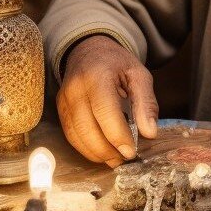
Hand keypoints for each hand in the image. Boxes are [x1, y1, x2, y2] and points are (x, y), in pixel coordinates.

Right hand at [57, 35, 158, 166]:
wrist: (89, 51)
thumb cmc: (117, 64)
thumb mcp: (139, 74)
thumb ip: (146, 102)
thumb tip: (150, 133)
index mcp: (97, 75)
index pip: (104, 110)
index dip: (117, 135)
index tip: (131, 152)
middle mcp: (75, 88)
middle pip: (86, 127)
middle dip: (107, 149)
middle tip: (126, 158)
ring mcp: (64, 100)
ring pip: (76, 136)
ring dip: (96, 153)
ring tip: (116, 159)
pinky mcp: (60, 110)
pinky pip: (70, 135)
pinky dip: (86, 148)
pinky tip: (102, 153)